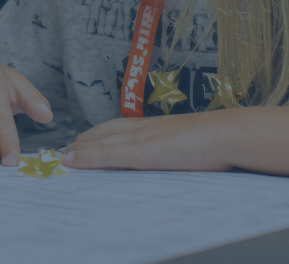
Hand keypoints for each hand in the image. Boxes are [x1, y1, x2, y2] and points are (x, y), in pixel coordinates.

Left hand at [62, 112, 235, 170]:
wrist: (227, 134)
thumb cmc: (218, 140)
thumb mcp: (192, 142)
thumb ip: (178, 147)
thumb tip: (177, 154)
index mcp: (156, 126)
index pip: (119, 126)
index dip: (100, 133)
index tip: (85, 139)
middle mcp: (143, 128)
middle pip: (105, 131)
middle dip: (84, 140)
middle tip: (66, 149)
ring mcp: (141, 138)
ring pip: (100, 141)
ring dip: (78, 148)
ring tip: (61, 156)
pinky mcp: (141, 151)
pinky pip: (106, 154)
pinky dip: (86, 158)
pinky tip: (71, 162)